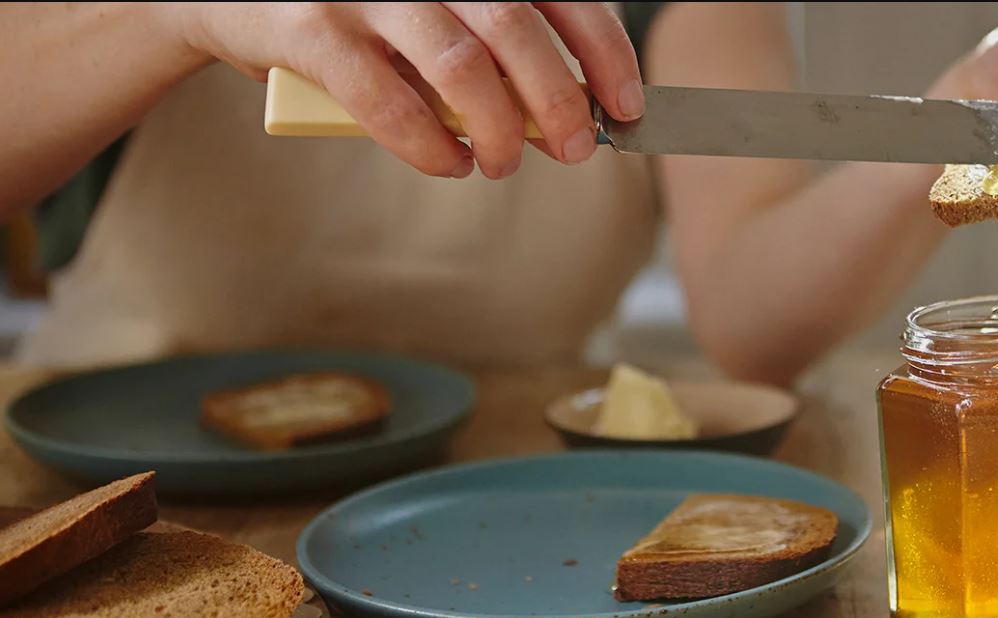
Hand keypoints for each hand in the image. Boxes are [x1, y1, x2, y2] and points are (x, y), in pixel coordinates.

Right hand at [167, 2, 643, 178]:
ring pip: (459, 64)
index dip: (603, 49)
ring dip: (497, 129)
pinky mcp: (311, 29)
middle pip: (517, 25)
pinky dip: (429, 146)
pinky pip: (388, 101)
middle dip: (558, 99)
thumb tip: (556, 110)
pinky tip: (449, 164)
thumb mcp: (430, 9)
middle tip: (574, 148)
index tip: (626, 103)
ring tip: (501, 163)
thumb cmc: (355, 9)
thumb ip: (486, 42)